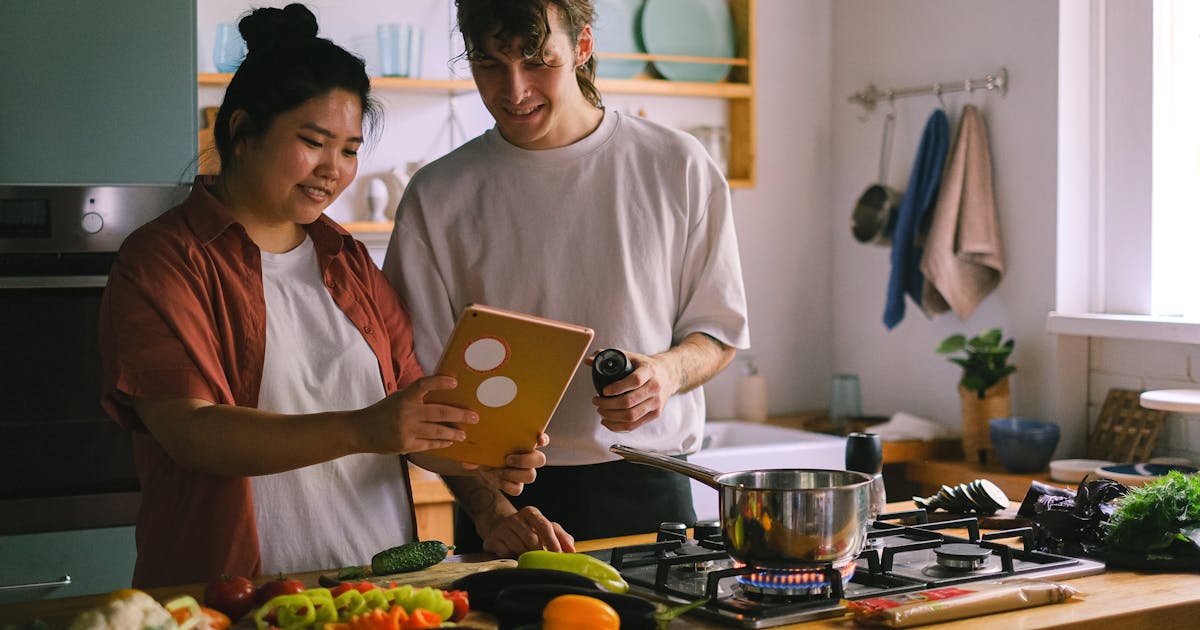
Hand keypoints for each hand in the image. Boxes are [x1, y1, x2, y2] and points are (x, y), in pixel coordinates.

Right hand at [358, 375, 476, 453]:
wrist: (360, 431)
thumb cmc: (383, 411)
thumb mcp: (397, 398)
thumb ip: (416, 397)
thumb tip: (443, 395)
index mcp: (404, 397)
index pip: (424, 385)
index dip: (439, 382)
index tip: (454, 382)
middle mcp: (406, 413)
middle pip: (439, 412)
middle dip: (460, 415)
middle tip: (474, 417)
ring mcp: (407, 430)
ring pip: (437, 432)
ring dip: (453, 433)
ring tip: (464, 434)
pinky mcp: (406, 445)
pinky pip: (429, 444)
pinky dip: (441, 443)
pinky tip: (449, 441)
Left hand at [464, 433, 549, 495]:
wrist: (483, 464)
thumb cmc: (489, 449)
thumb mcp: (484, 446)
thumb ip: (477, 450)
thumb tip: (467, 463)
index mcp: (525, 443)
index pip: (542, 439)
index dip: (543, 439)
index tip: (538, 440)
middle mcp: (529, 457)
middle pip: (540, 460)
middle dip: (525, 460)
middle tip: (507, 459)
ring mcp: (524, 472)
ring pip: (531, 476)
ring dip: (513, 474)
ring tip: (498, 471)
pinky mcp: (517, 484)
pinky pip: (517, 489)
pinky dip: (505, 485)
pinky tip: (496, 479)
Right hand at [478, 506, 575, 556]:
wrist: (498, 525)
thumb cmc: (527, 528)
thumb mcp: (544, 527)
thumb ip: (560, 536)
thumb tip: (572, 549)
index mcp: (531, 513)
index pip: (545, 526)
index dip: (553, 541)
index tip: (559, 554)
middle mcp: (516, 518)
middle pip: (532, 539)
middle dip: (540, 553)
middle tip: (546, 562)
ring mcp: (503, 528)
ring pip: (520, 548)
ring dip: (527, 557)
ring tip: (530, 559)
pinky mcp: (493, 540)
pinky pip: (507, 554)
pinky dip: (514, 558)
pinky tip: (516, 557)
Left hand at [590, 350, 679, 431]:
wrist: (668, 374)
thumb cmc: (645, 365)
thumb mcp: (631, 356)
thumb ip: (609, 356)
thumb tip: (588, 360)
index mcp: (649, 371)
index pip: (635, 380)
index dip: (618, 387)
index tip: (603, 390)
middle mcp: (655, 387)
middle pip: (630, 401)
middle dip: (608, 404)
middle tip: (596, 401)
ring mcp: (656, 403)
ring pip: (631, 416)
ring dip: (611, 416)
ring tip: (600, 410)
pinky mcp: (655, 414)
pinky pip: (634, 425)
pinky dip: (617, 426)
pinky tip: (607, 421)